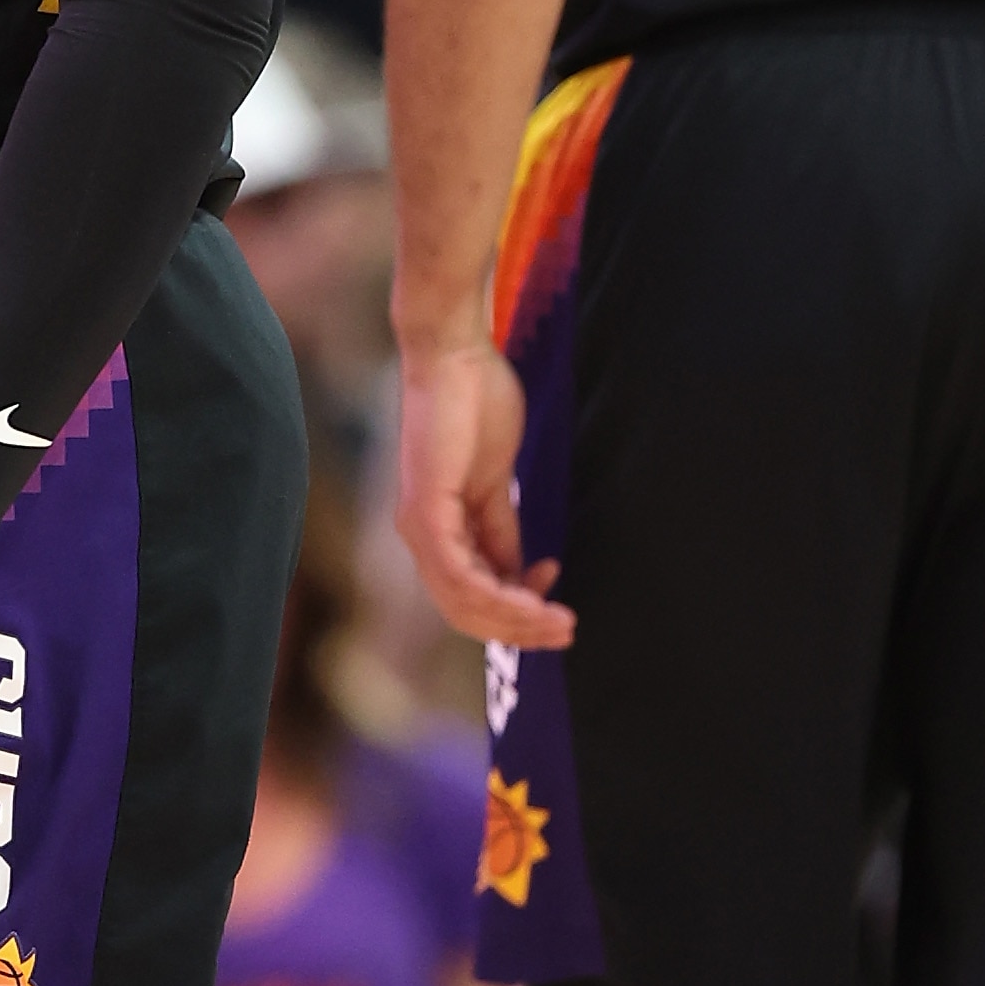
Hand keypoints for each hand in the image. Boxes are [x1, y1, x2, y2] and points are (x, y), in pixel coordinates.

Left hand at [393, 329, 573, 649]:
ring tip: (559, 621)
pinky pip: (458, 573)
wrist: (454, 354)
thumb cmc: (474, 404)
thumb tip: (519, 570)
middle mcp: (419, 534)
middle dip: (518, 628)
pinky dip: (497, 592)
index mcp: (435, 527)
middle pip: (463, 610)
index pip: (468, 594)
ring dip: (514, 618)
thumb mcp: (495, 478)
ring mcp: (418, 525)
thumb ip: (502, 525)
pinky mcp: (425, 510)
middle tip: (566, 631)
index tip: (554, 600)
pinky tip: (532, 592)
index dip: (513, 609)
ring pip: (461, 601)